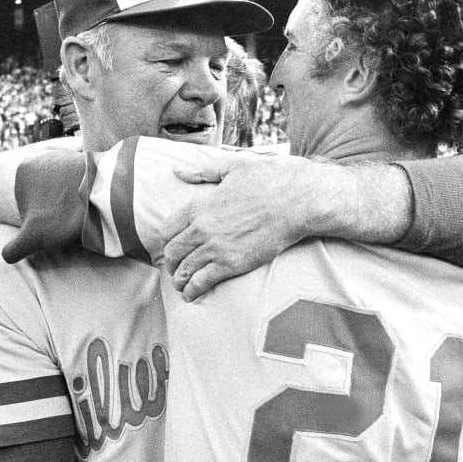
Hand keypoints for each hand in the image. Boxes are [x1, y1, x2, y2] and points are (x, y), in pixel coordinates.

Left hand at [162, 153, 311, 300]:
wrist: (295, 201)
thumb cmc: (268, 180)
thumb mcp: (232, 167)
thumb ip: (202, 170)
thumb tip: (176, 169)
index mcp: (199, 205)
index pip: (167, 229)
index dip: (166, 241)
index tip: (170, 247)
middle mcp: (201, 228)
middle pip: (172, 252)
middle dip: (170, 263)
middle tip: (174, 269)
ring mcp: (215, 248)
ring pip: (184, 270)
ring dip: (179, 280)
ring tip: (181, 286)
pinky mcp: (231, 264)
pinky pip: (201, 282)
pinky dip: (192, 291)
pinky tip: (191, 295)